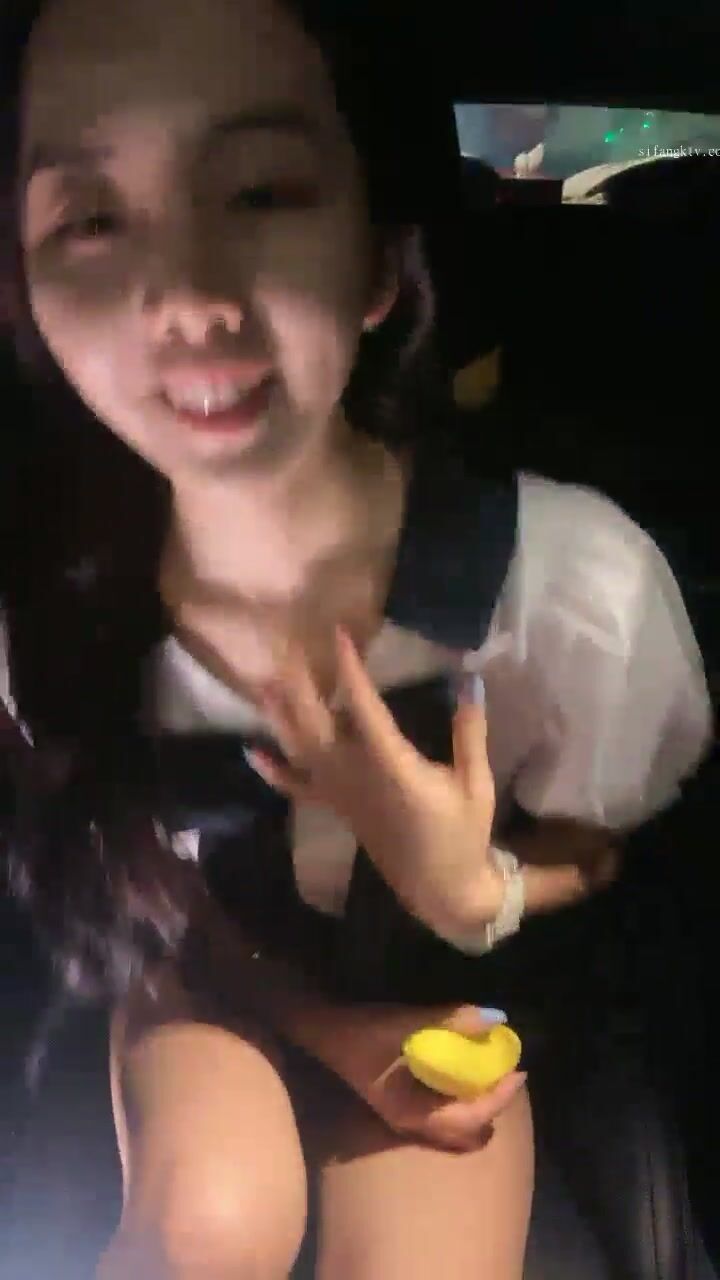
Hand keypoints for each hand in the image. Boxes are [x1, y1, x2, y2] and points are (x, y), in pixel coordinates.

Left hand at [245, 627, 500, 937]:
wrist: (441, 889)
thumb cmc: (462, 835)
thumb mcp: (476, 785)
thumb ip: (470, 734)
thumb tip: (470, 682)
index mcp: (393, 767)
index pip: (364, 709)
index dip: (349, 670)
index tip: (339, 634)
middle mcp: (357, 778)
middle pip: (318, 725)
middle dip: (302, 685)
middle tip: (288, 647)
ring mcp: (341, 795)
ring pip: (300, 750)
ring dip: (281, 716)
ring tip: (263, 683)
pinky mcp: (337, 809)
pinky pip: (297, 788)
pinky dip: (273, 770)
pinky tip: (251, 751)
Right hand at [309, 1001, 527, 1152]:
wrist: (320, 1029)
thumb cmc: (359, 1032)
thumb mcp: (403, 1023)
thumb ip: (449, 1019)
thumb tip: (497, 1017)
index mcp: (414, 1116)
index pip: (471, 1118)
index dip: (499, 1096)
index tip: (519, 1069)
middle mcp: (414, 1123)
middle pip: (468, 1129)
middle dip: (493, 1102)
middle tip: (508, 1071)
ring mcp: (409, 1113)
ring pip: (458, 1120)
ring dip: (479, 1098)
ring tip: (492, 1068)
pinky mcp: (406, 1099)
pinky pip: (446, 1105)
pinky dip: (463, 1091)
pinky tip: (466, 1067)